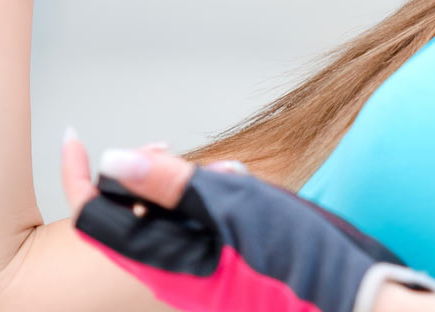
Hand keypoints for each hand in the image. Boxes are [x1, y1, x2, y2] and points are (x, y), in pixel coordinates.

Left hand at [58, 133, 434, 311]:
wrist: (360, 303)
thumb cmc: (302, 264)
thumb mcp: (234, 207)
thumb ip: (170, 184)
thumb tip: (112, 159)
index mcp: (165, 264)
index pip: (95, 218)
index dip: (80, 175)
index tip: (74, 138)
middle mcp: (175, 278)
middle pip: (130, 218)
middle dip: (145, 174)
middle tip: (164, 144)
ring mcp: (202, 280)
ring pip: (168, 223)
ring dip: (187, 187)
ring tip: (229, 172)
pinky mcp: (228, 278)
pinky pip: (200, 236)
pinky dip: (213, 205)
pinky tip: (246, 191)